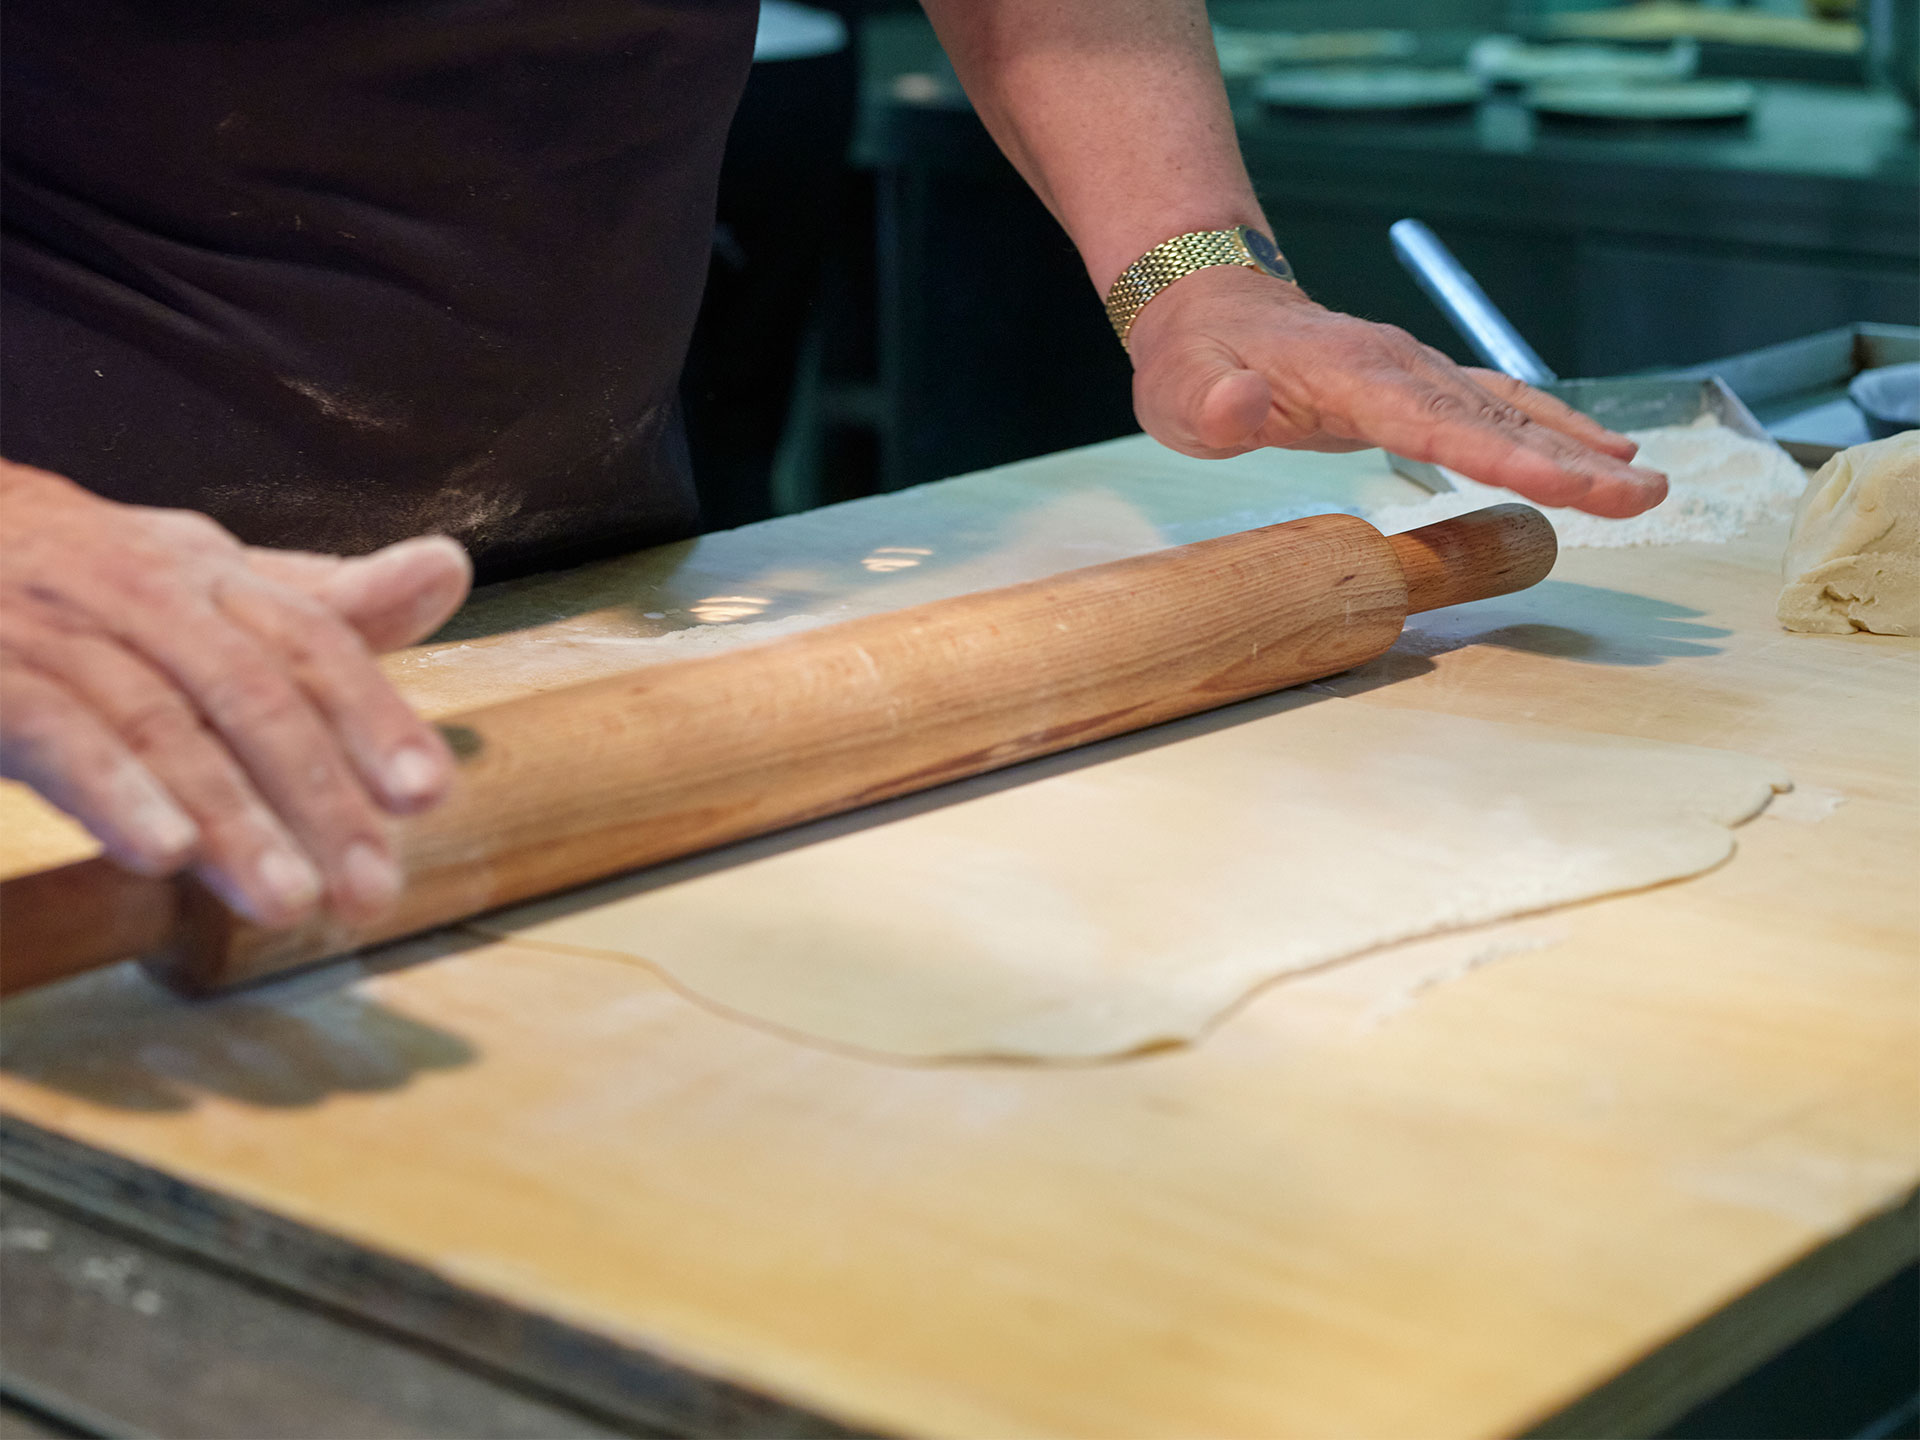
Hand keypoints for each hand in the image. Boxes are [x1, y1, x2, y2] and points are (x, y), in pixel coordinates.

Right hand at [0, 460, 471, 927]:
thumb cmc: (83, 582)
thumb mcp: (205, 582)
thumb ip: (325, 603)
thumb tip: (449, 569)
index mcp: (206, 571)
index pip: (312, 641)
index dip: (374, 715)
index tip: (431, 793)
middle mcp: (139, 590)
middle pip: (251, 693)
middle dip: (320, 795)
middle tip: (371, 890)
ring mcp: (55, 630)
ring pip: (164, 724)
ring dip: (232, 818)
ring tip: (289, 901)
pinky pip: (58, 732)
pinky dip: (115, 791)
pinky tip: (167, 854)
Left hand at [1125, 267, 1668, 517]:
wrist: (1207, 306)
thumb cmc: (1192, 361)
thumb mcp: (1180, 390)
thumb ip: (1214, 401)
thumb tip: (1240, 402)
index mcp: (1349, 373)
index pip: (1437, 422)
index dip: (1506, 456)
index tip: (1571, 484)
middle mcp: (1398, 365)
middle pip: (1496, 418)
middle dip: (1574, 460)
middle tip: (1647, 494)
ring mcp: (1414, 370)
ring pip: (1508, 410)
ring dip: (1578, 447)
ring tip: (1646, 483)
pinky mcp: (1419, 382)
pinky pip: (1495, 407)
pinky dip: (1550, 431)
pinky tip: (1599, 456)